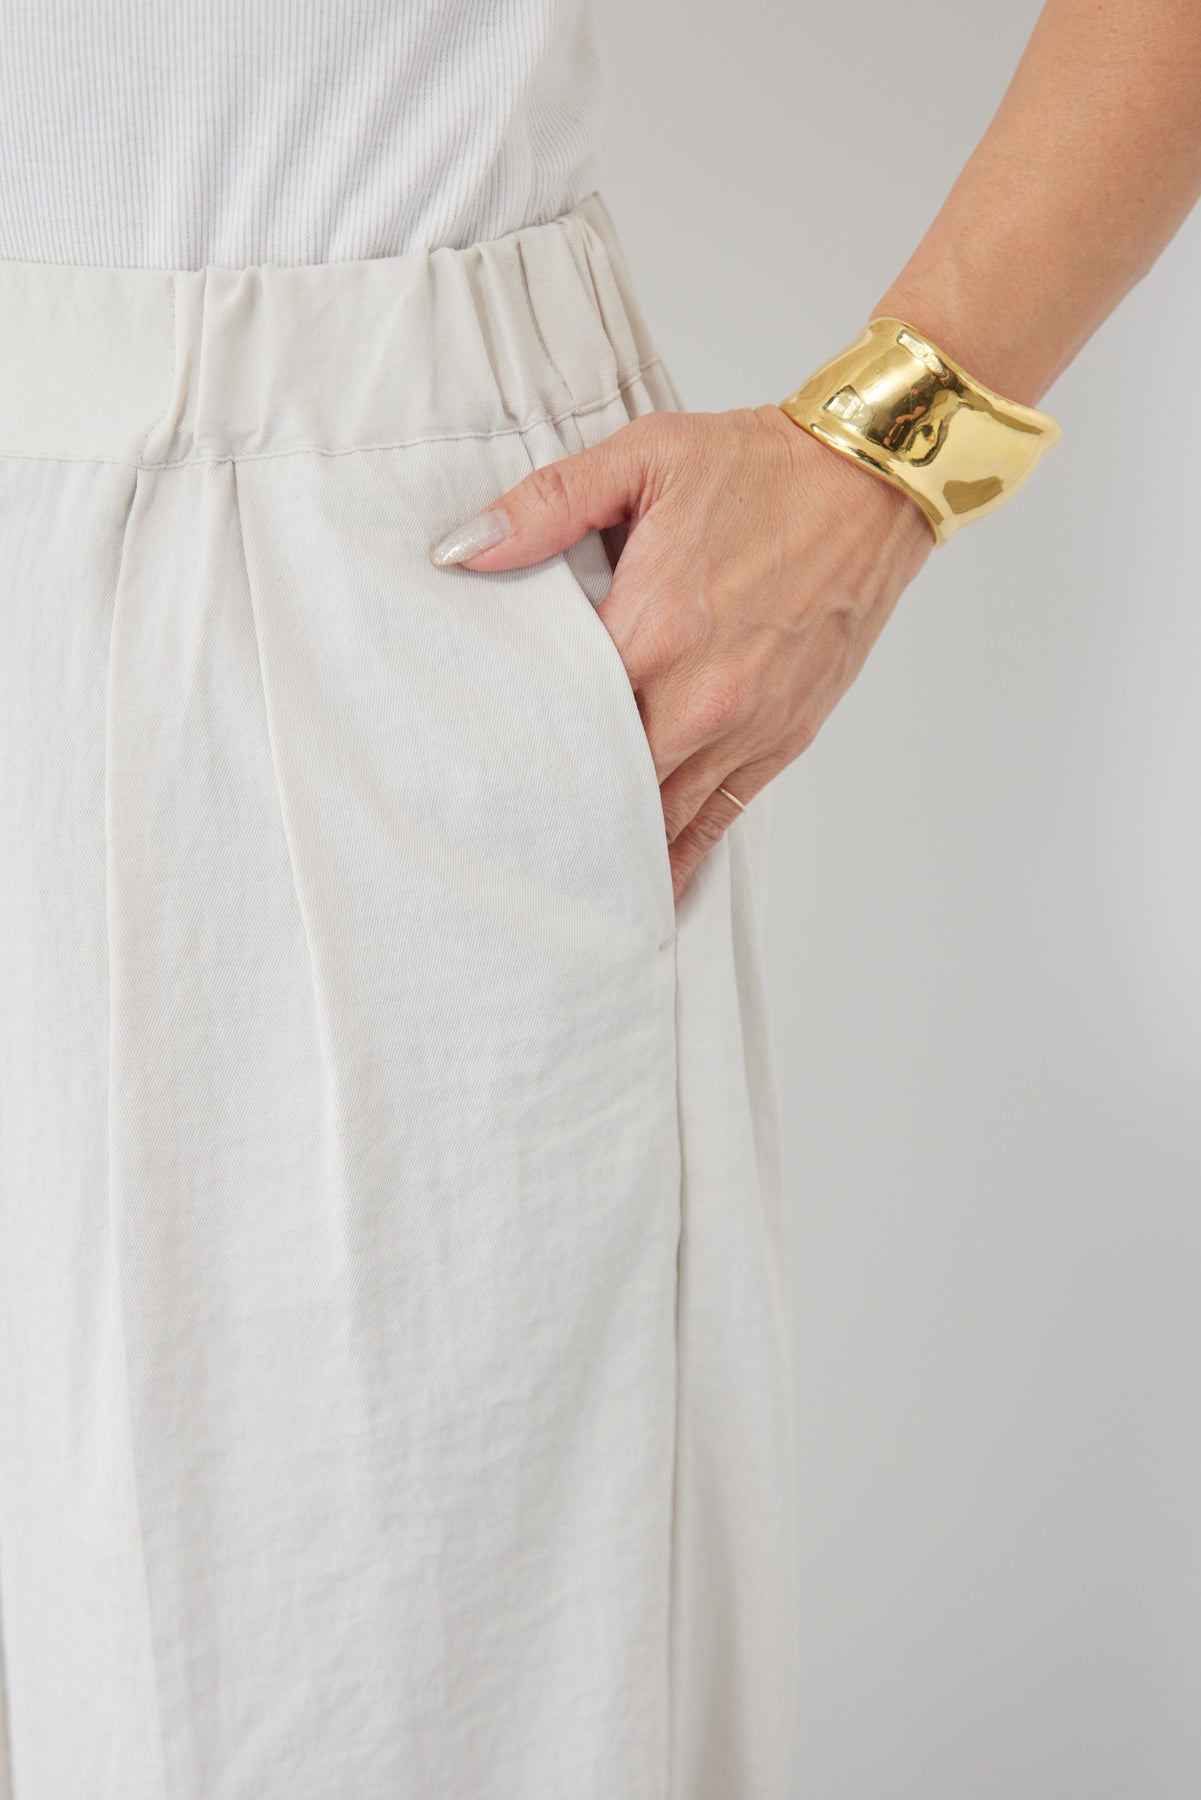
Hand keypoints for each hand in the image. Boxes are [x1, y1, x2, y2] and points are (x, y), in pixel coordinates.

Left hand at [429, 404, 934, 901]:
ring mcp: (745, 726)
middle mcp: (698, 695)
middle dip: (556, 809)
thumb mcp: (645, 458)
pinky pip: (720, 816)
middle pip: (606, 781)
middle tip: (497, 839)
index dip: (514, 742)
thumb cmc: (761, 467)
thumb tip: (463, 550)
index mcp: (653, 628)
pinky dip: (680, 853)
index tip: (469, 767)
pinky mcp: (783, 737)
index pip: (559, 713)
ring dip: (613, 844)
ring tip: (558, 880)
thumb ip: (547, 506)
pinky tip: (645, 884)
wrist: (874, 481)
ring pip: (662, 815)